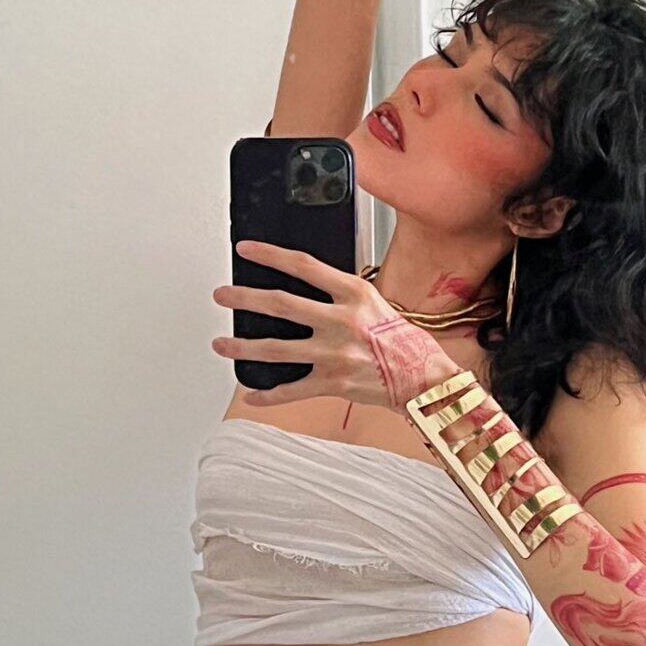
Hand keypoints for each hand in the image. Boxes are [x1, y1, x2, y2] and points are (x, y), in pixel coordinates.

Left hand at [213, 241, 457, 410]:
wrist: (424, 379)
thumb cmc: (403, 342)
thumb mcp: (375, 303)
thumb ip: (342, 294)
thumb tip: (307, 285)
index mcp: (354, 294)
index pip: (303, 266)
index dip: (270, 255)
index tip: (246, 249)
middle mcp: (341, 321)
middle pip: (280, 305)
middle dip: (245, 299)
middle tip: (222, 296)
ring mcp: (334, 354)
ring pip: (277, 349)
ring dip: (243, 347)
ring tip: (221, 344)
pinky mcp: (332, 383)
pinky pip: (292, 389)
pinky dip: (269, 395)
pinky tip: (251, 394)